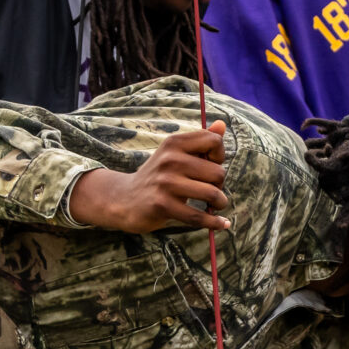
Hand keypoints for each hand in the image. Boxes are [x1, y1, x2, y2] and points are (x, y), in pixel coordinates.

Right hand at [69, 124, 228, 233]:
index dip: (219, 156)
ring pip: (212, 194)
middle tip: (210, 189)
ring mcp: (166, 182)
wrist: (125, 199)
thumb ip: (200, 140)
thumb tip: (222, 124)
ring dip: (220, 203)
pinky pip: (198, 216)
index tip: (211, 166)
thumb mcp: (175, 153)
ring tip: (216, 205)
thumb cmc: (159, 176)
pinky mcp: (163, 205)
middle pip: (218, 172)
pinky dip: (214, 222)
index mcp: (174, 142)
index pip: (214, 141)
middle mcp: (170, 159)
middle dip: (220, 184)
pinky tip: (222, 223)